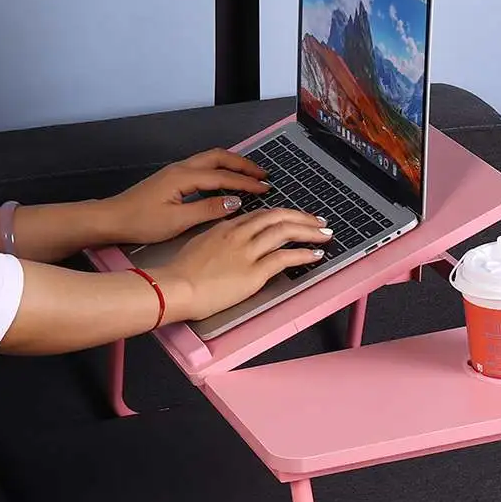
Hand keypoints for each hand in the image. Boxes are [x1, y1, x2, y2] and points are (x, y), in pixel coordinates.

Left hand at [101, 150, 269, 245]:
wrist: (112, 219)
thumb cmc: (140, 221)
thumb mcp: (177, 220)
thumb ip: (208, 210)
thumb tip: (235, 203)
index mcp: (184, 177)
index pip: (223, 176)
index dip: (246, 182)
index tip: (265, 188)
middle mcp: (181, 168)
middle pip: (219, 157)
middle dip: (243, 165)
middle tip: (262, 175)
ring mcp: (175, 171)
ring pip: (210, 160)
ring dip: (231, 165)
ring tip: (249, 175)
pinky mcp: (171, 178)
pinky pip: (202, 168)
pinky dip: (219, 170)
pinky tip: (224, 182)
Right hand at [154, 208, 330, 322]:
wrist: (176, 287)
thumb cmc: (181, 273)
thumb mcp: (200, 245)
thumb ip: (218, 240)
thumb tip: (229, 242)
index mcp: (226, 227)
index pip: (261, 214)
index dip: (282, 214)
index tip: (295, 217)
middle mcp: (239, 234)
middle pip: (278, 217)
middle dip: (302, 217)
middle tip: (318, 221)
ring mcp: (248, 252)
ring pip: (285, 232)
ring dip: (309, 231)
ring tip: (324, 234)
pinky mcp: (254, 272)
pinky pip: (285, 257)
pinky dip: (303, 254)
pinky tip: (314, 255)